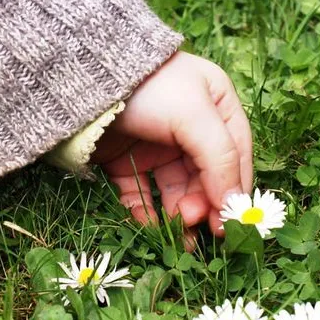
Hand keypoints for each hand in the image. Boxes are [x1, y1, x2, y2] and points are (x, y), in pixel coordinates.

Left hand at [91, 52, 252, 248]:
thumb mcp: (194, 116)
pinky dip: (147, 213)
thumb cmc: (149, 88)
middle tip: (194, 223)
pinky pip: (141, 193)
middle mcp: (190, 128)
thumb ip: (220, 158)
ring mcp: (157, 145)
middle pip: (205, 178)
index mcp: (217, 106)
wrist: (83, 79)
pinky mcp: (126, 161)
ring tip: (179, 239)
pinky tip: (150, 228)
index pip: (236, 156)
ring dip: (179, 216)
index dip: (234, 191)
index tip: (229, 224)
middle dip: (203, 204)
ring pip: (175, 191)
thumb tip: (234, 204)